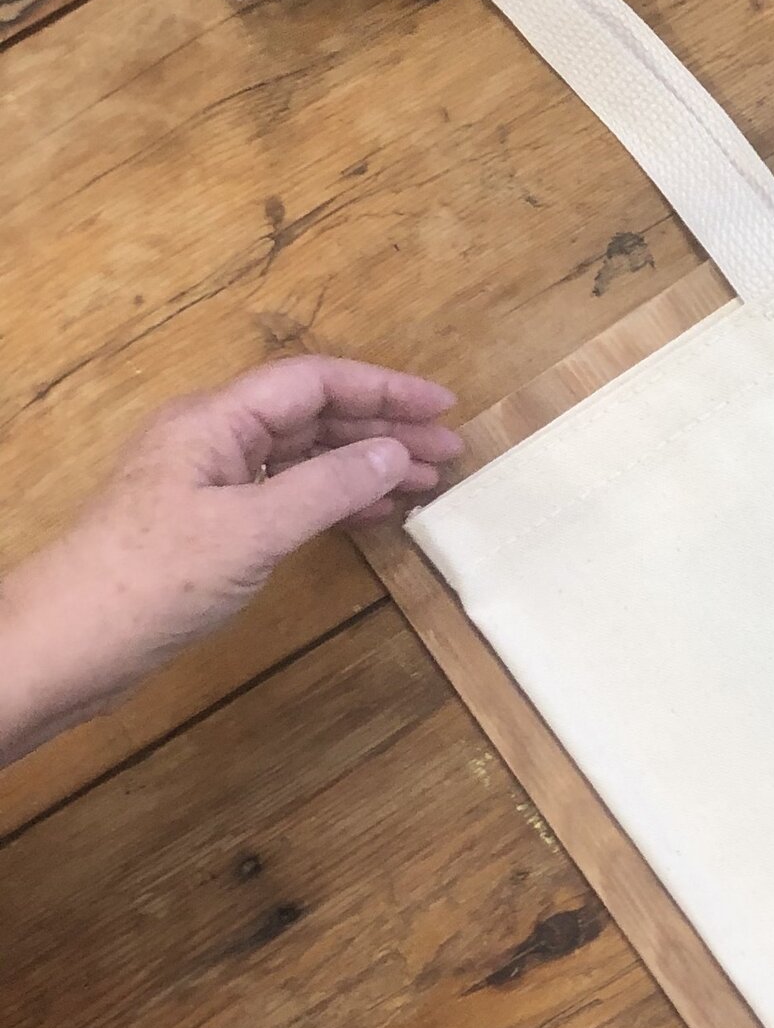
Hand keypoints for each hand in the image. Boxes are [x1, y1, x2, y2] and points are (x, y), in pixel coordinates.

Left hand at [0, 357, 460, 759]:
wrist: (69, 644)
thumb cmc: (152, 580)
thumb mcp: (252, 531)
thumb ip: (328, 486)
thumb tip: (395, 452)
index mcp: (215, 422)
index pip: (313, 383)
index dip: (382, 388)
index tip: (443, 406)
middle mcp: (214, 441)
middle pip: (312, 416)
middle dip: (383, 429)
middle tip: (450, 452)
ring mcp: (210, 485)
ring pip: (303, 458)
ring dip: (366, 467)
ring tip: (427, 484)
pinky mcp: (210, 528)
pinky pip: (287, 496)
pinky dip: (335, 502)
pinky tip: (374, 516)